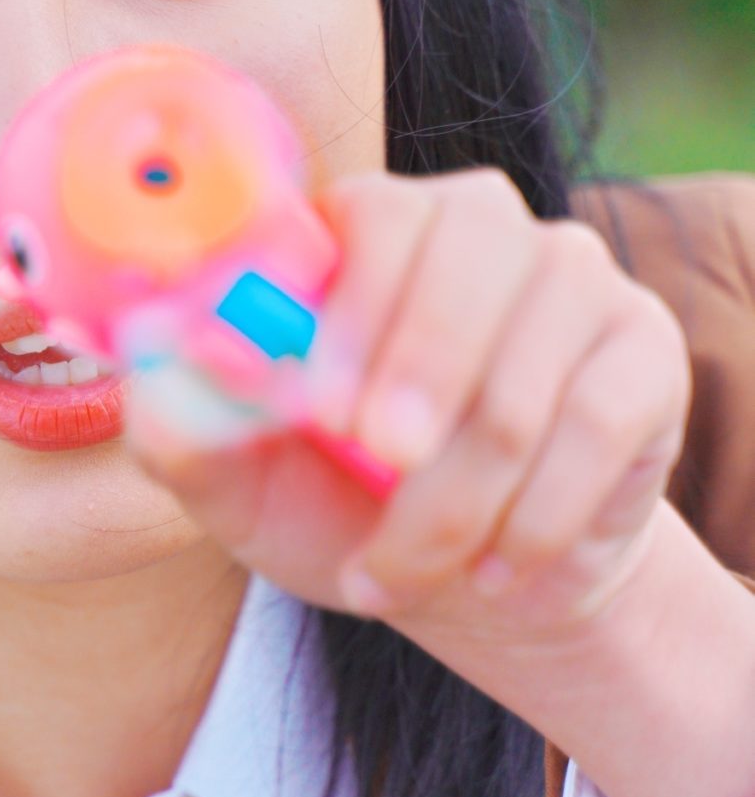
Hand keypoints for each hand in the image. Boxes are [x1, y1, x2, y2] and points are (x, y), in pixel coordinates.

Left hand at [129, 164, 689, 641]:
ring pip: (520, 375)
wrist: (469, 580)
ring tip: (402, 573)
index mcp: (362, 231)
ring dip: (456, 501)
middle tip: (381, 464)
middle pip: (462, 259)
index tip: (316, 404)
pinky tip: (496, 568)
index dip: (346, 306)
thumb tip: (154, 366)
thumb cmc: (340, 510)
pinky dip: (536, 519)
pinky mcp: (642, 348)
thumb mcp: (241, 489)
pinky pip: (596, 424)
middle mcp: (474, 224)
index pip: (365, 216)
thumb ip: (183, 428)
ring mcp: (569, 277)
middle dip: (416, 377)